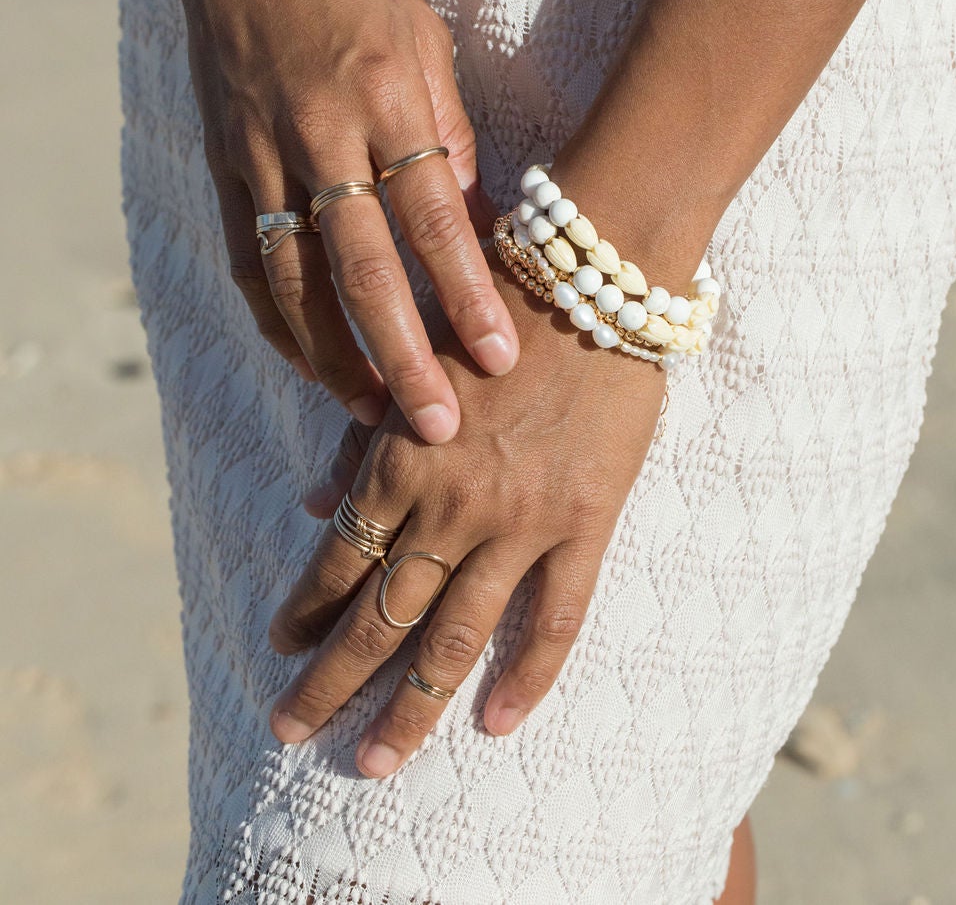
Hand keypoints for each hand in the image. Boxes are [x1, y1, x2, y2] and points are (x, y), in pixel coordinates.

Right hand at [138, 0, 519, 440]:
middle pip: (364, 267)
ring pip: (297, 280)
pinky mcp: (225, 166)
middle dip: (404, 355)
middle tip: (438, 429)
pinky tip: (311, 363)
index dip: (467, 293)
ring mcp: (263, 154)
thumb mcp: (423, 34)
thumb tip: (467, 220)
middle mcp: (320, 132)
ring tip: (375, 415)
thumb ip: (446, 130)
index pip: (433, 216)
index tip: (498, 358)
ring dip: (335, 358)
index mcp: (386, 95)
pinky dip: (280, 321)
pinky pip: (250, 260)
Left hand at [265, 246, 667, 776]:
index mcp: (400, 460)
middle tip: (290, 732)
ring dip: (410, 704)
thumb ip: (364, 439)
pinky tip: (497, 722)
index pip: (337, 560)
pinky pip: (556, 617)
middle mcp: (451, 504)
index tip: (279, 649)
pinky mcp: (584, 522)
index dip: (304, 612)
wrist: (591, 278)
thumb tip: (313, 502)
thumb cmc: (494, 309)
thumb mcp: (413, 365)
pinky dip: (528, 676)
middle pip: (380, 616)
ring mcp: (520, 521)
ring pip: (455, 636)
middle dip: (330, 682)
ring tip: (375, 762)